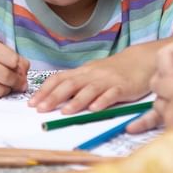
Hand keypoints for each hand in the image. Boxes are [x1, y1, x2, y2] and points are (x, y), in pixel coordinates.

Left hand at [28, 52, 150, 113]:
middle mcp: (92, 75)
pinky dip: (102, 101)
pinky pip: (112, 94)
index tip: (32, 103)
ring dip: (76, 101)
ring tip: (64, 112)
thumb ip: (76, 85)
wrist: (140, 60)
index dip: (44, 90)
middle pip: (70, 84)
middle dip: (54, 97)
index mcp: (82, 72)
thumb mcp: (92, 75)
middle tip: (41, 109)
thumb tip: (55, 98)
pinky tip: (95, 109)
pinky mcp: (123, 88)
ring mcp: (108, 80)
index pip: (59, 79)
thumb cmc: (113, 71)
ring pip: (89, 90)